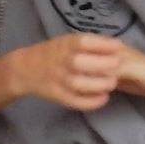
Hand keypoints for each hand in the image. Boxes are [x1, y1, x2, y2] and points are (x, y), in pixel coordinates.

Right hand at [5, 33, 123, 111]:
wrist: (24, 69)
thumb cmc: (53, 53)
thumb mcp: (67, 41)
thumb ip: (89, 45)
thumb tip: (117, 48)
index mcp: (64, 45)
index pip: (84, 42)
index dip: (104, 44)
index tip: (119, 47)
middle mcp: (60, 62)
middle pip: (81, 63)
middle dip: (104, 64)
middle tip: (118, 66)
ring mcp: (58, 80)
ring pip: (79, 84)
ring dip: (100, 84)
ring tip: (112, 83)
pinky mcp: (58, 95)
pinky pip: (76, 101)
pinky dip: (92, 102)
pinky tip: (103, 98)